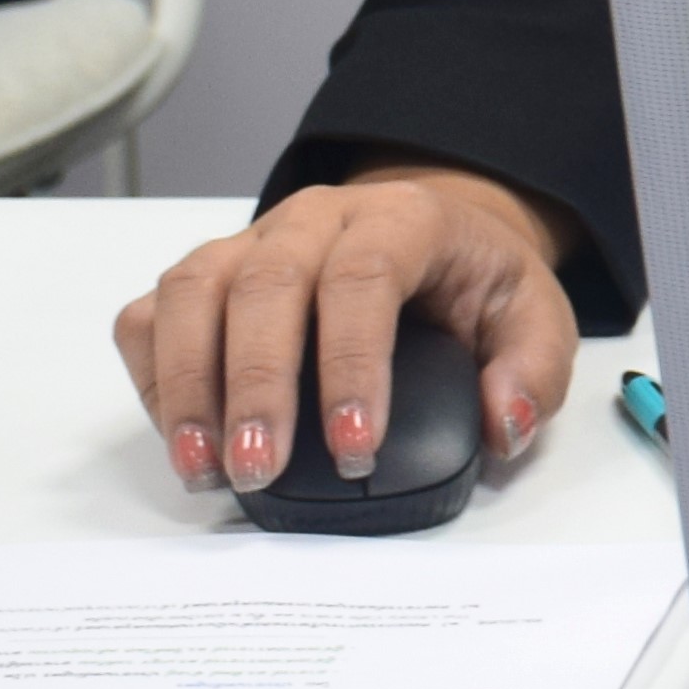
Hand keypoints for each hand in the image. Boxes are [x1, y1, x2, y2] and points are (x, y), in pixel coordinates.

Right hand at [115, 165, 581, 497]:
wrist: (437, 240)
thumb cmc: (475, 284)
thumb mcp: (534, 318)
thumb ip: (533, 371)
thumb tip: (503, 424)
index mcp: (402, 219)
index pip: (365, 276)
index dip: (352, 364)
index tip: (355, 447)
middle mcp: (316, 219)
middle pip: (266, 283)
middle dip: (257, 384)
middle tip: (259, 470)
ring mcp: (250, 242)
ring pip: (193, 291)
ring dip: (189, 384)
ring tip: (205, 468)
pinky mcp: (207, 277)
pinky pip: (154, 314)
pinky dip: (154, 376)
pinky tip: (181, 438)